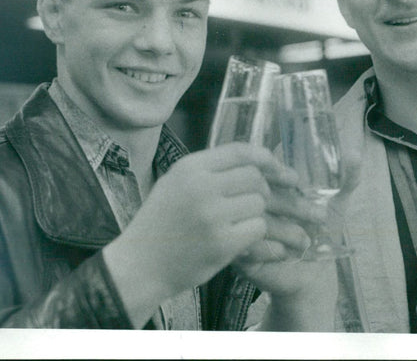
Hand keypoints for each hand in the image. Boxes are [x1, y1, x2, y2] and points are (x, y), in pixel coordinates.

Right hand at [102, 143, 298, 319]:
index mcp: (189, 167)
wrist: (139, 265)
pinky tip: (241, 239)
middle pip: (254, 177)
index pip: (239, 151)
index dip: (264, 157)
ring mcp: (213, 215)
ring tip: (239, 223)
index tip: (278, 166)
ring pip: (259, 203)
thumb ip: (209, 169)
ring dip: (256, 214)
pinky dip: (254, 234)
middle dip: (260, 190)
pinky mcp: (223, 243)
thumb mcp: (175, 183)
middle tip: (253, 203)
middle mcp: (201, 186)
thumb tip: (254, 158)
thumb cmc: (159, 223)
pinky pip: (257, 228)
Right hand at [231, 154, 361, 330]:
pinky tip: (288, 254)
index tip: (299, 181)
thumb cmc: (322, 234)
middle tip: (320, 217)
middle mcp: (253, 203)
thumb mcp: (336, 204)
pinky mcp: (240, 253)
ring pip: (256, 219)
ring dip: (285, 230)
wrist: (313, 274)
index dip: (279, 171)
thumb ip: (346, 178)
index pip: (265, 167)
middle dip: (292, 204)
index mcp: (271, 184)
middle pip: (261, 192)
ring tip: (306, 242)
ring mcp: (244, 227)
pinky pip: (249, 245)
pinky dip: (271, 249)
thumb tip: (355, 154)